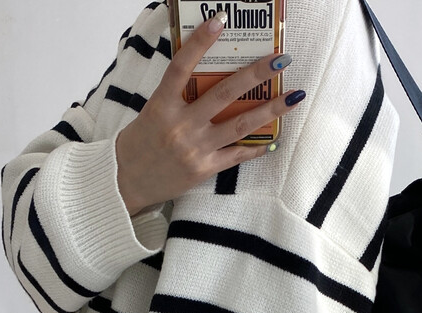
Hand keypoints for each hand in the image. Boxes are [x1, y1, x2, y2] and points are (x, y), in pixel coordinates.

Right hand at [114, 12, 304, 214]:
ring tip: (293, 97)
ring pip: (240, 125)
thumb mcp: (152, 111)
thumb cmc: (141, 144)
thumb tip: (207, 75)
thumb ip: (177, 95)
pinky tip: (273, 138)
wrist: (128, 183)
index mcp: (162, 105)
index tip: (221, 20)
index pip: (182, 67)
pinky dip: (256, 147)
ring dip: (270, 110)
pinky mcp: (204, 169)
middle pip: (224, 94)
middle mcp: (180, 126)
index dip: (201, 42)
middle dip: (256, 75)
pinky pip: (236, 155)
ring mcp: (195, 149)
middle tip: (281, 59)